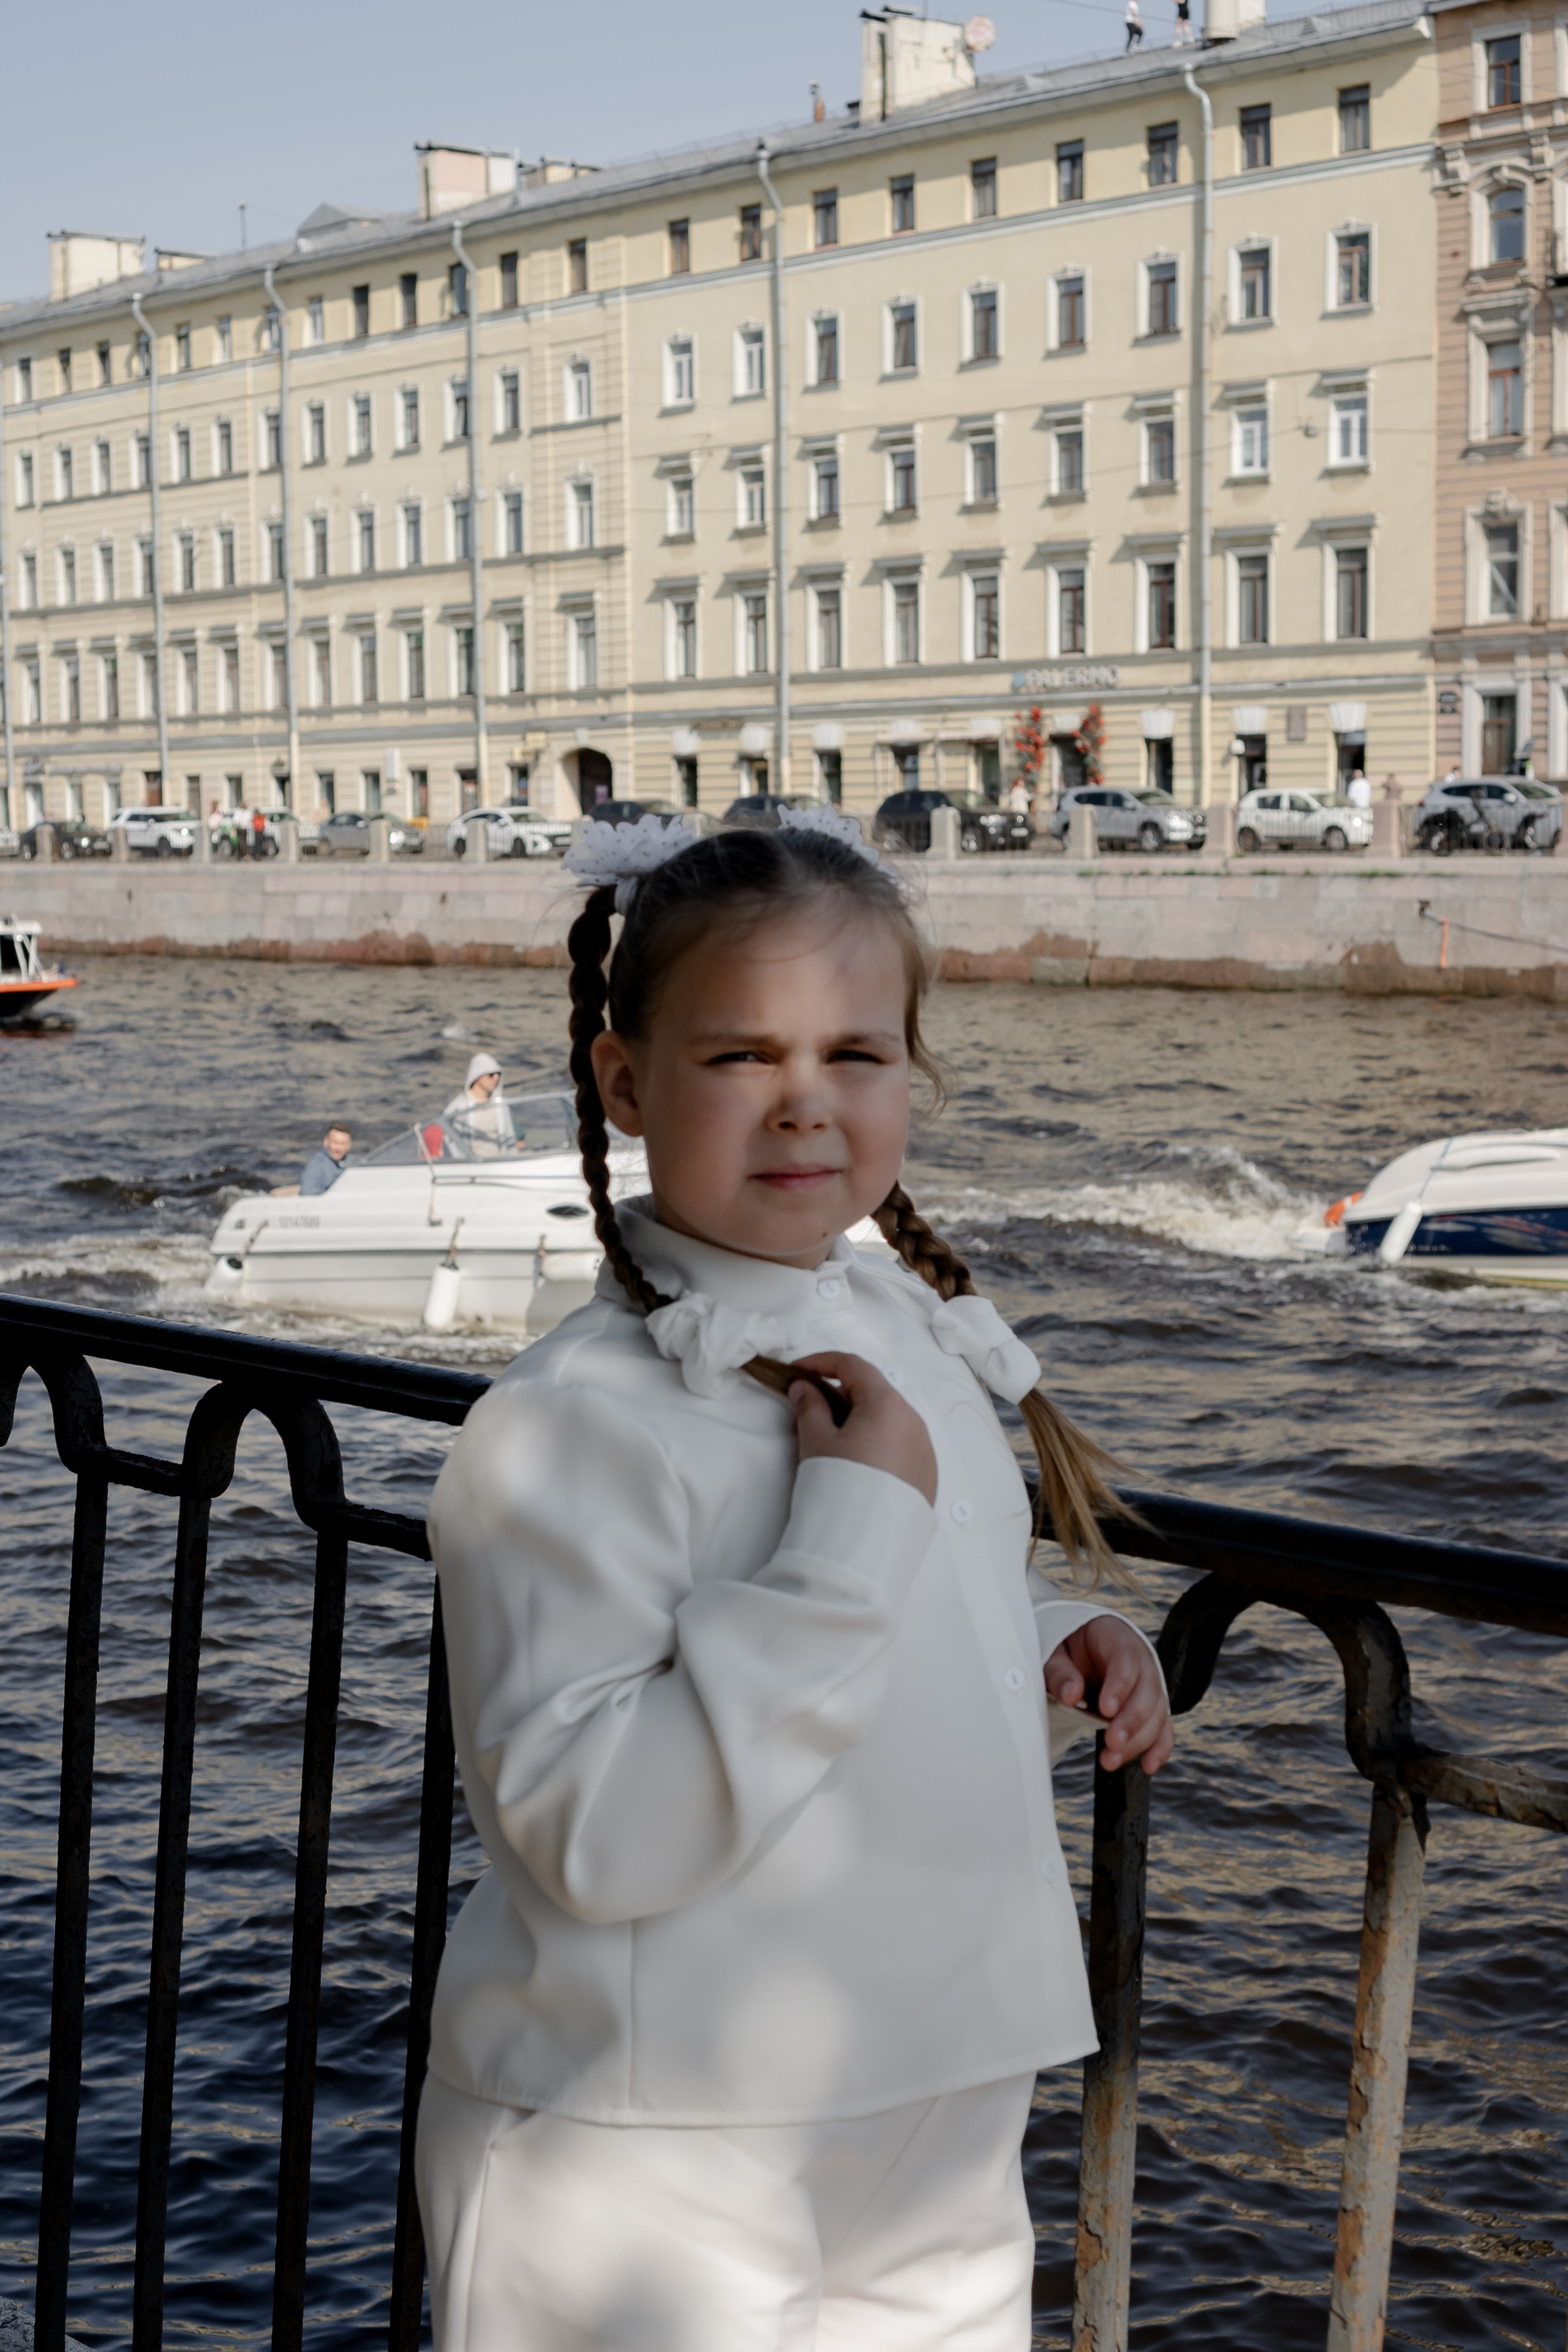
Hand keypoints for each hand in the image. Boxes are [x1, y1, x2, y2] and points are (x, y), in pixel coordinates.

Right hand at [789, 1352, 937, 1505]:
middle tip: (808, 1408)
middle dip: (839, 1393)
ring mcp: (925, 1449)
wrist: (867, 1545)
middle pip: (874, 1391)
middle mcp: (913, 1420)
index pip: (853, 1365)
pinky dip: (877, 1441)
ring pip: (889, 1419)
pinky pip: (900, 1445)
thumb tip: (804, 1388)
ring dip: (860, 1418)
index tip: (797, 1371)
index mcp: (887, 1403)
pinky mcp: (927, 1475)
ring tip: (831, 1439)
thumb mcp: (816, 1441)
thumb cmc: (840, 1485)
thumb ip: (809, 1406)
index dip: (821, 1362)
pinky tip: (857, 1462)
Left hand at [1045, 1615, 1173, 1776]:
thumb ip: (1060, 1672)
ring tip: (1112, 1759)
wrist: (1076, 1650)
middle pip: (1147, 1688)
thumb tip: (1071, 1695)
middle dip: (1132, 1719)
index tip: (1105, 1710)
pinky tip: (1148, 1765)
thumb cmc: (1064, 1647)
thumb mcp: (1054, 1653)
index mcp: (1115, 1636)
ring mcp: (1149, 1683)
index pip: (1126, 1659)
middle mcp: (1140, 1658)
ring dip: (1139, 1739)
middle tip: (1112, 1742)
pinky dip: (1158, 1747)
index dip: (1120, 1686)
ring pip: (1156, 1711)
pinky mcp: (1151, 1706)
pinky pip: (1161, 1727)